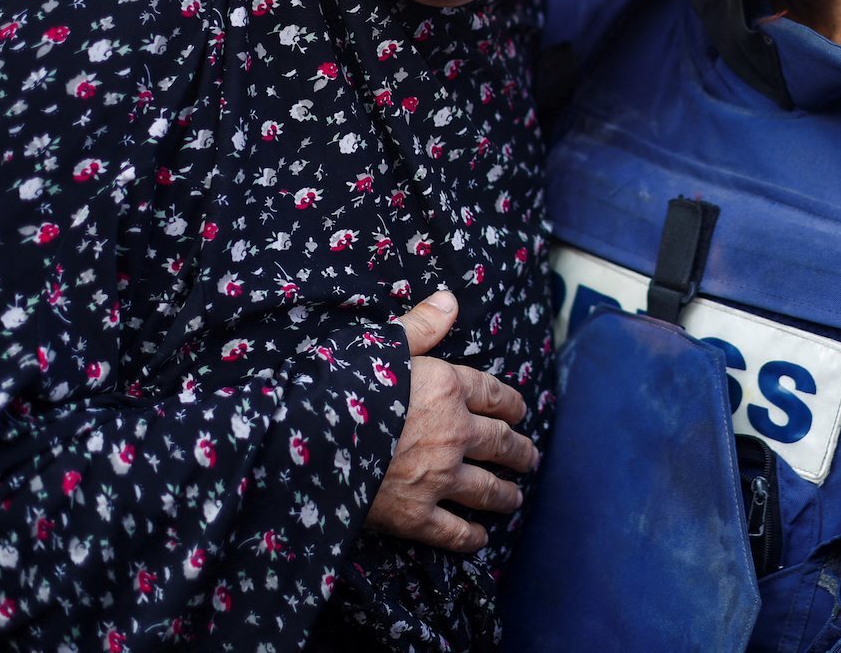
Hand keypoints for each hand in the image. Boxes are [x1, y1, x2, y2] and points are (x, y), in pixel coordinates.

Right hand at [366, 290, 538, 552]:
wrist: (311, 439)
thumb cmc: (343, 384)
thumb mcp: (383, 343)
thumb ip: (421, 325)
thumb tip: (450, 299)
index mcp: (448, 388)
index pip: (493, 395)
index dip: (511, 405)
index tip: (520, 413)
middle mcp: (454, 433)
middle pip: (500, 443)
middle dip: (518, 451)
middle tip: (529, 457)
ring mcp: (438, 477)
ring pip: (486, 489)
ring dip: (505, 494)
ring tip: (514, 498)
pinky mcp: (416, 515)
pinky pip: (453, 531)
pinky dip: (470, 537)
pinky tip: (479, 540)